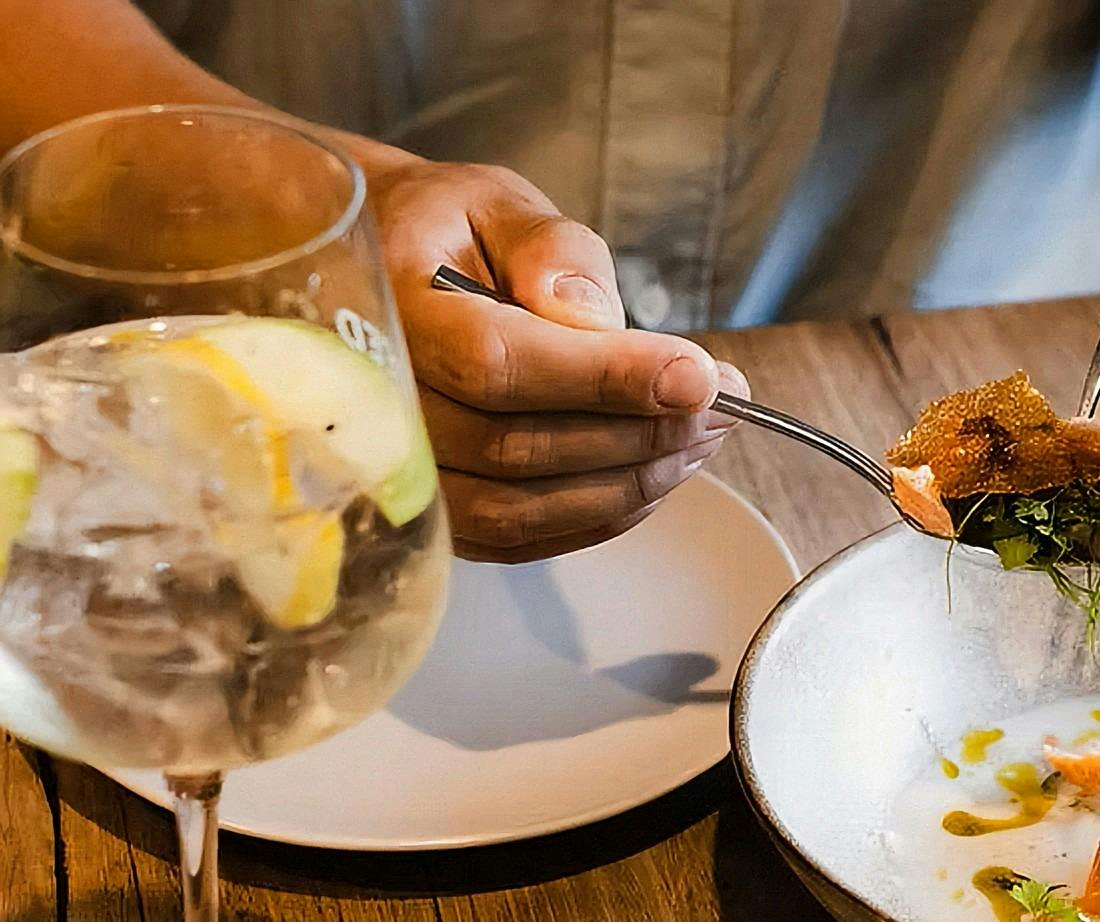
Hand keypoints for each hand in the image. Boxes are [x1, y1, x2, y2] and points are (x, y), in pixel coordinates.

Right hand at [367, 159, 743, 561]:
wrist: (375, 279)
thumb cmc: (441, 234)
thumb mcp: (492, 201)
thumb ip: (548, 249)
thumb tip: (595, 321)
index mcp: (387, 308)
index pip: (499, 364)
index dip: (606, 379)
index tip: (697, 375)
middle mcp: (375, 406)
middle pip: (517, 448)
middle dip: (639, 431)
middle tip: (721, 405)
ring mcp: (399, 475)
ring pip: (521, 508)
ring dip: (630, 482)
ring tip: (702, 438)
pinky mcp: (434, 517)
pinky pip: (519, 540)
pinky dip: (600, 515)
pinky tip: (656, 474)